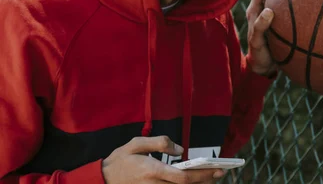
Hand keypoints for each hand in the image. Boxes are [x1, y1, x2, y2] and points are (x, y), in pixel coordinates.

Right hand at [101, 136, 224, 183]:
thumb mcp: (136, 143)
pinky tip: (196, 181)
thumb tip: (180, 149)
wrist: (102, 179)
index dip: (201, 175)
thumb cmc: (121, 159)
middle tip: (220, 173)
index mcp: (152, 170)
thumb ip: (159, 142)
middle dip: (205, 180)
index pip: (182, 177)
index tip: (216, 169)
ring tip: (212, 176)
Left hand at [246, 0, 294, 76]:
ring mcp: (270, 15)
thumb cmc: (259, 56)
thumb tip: (268, 11)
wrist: (262, 68)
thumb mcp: (257, 42)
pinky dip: (297, 0)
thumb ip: (260, 28)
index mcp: (255, 10)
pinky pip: (288, 7)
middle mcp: (262, 9)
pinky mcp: (278, 22)